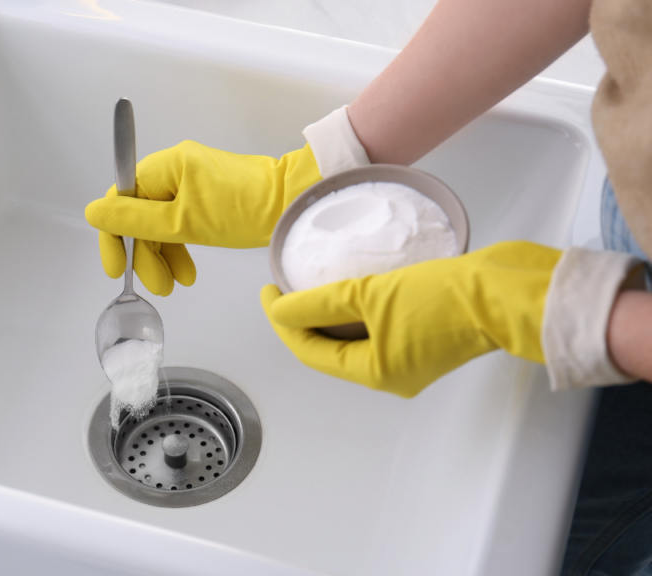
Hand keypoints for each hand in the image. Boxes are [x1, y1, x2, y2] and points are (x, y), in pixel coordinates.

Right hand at [85, 140, 321, 295]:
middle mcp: (173, 168)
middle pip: (139, 215)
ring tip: (174, 284)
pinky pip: (178, 222)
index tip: (116, 267)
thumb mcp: (183, 223)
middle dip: (145, 254)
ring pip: (159, 223)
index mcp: (164, 166)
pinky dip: (179, 247)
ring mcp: (189, 181)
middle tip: (157, 285)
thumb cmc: (245, 210)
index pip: (120, 200)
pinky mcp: (204, 196)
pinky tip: (186, 270)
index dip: (114, 237)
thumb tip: (94, 212)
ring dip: (162, 256)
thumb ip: (135, 220)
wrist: (291, 204)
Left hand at [260, 241, 560, 397]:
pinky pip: (378, 329)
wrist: (507, 291)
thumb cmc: (448, 298)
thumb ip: (320, 303)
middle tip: (284, 289)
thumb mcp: (371, 295)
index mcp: (377, 373)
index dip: (283, 322)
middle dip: (303, 321)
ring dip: (330, 315)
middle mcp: (392, 373)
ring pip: (354, 339)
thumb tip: (281, 309)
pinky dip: (358, 312)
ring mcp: (412, 358)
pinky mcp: (428, 337)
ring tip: (310, 285)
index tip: (269, 292)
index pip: (311, 352)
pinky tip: (351, 286)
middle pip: (330, 349)